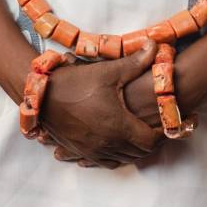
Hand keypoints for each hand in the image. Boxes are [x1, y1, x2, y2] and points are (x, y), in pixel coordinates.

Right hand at [39, 39, 162, 168]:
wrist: (42, 96)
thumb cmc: (76, 83)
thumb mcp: (109, 71)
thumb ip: (136, 61)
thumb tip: (156, 45)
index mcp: (119, 126)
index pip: (151, 140)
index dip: (162, 134)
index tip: (164, 122)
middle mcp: (108, 144)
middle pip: (139, 153)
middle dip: (151, 141)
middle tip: (156, 126)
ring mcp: (94, 150)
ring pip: (123, 159)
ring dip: (134, 150)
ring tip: (139, 134)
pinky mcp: (81, 151)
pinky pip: (105, 162)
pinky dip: (116, 156)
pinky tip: (117, 145)